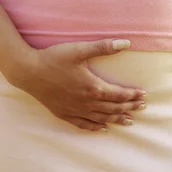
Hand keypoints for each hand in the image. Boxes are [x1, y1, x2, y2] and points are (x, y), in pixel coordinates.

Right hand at [8, 38, 147, 132]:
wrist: (28, 71)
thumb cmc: (54, 58)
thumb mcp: (80, 50)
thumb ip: (104, 47)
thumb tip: (126, 43)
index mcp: (93, 87)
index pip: (119, 95)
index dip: (132, 95)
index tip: (143, 95)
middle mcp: (86, 102)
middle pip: (113, 108)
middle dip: (129, 107)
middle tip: (142, 108)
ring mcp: (74, 110)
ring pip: (101, 118)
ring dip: (116, 119)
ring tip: (129, 121)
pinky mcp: (63, 113)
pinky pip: (83, 124)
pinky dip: (95, 127)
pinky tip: (102, 128)